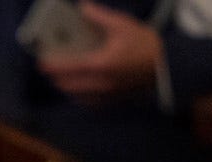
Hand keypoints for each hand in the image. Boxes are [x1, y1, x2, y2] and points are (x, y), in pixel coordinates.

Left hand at [38, 2, 161, 102]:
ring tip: (62, 77)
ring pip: (76, 96)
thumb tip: (82, 7)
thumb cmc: (147, 44)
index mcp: (100, 64)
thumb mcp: (123, 25)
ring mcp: (107, 95)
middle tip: (50, 68)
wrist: (170, 66)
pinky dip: (80, 96)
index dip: (52, 65)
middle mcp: (100, 83)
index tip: (42, 62)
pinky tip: (80, 89)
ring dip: (66, 87)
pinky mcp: (114, 100)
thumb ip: (99, 17)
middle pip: (68, 85)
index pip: (67, 67)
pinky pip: (89, 102)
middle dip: (56, 77)